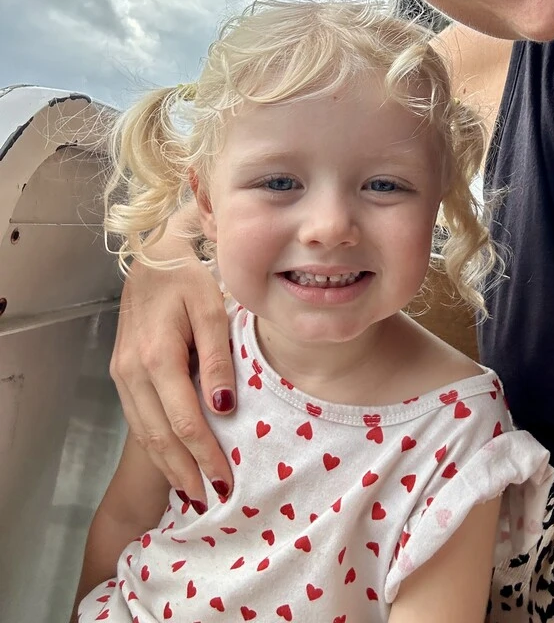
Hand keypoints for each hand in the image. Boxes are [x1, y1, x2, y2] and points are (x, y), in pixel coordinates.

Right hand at [110, 212, 234, 503]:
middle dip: (186, 472)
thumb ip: (217, 357)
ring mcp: (123, 374)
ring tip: (193, 492)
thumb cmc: (189, 278)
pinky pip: (139, 418)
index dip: (205, 455)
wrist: (152, 257)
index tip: (226, 481)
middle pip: (160, 436)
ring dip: (168, 465)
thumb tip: (223, 406)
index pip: (185, 421)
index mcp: (158, 357)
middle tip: (212, 501)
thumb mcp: (212, 308)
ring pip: (145, 432)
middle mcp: (133, 371)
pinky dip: (156, 445)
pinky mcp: (122, 373)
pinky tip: (173, 459)